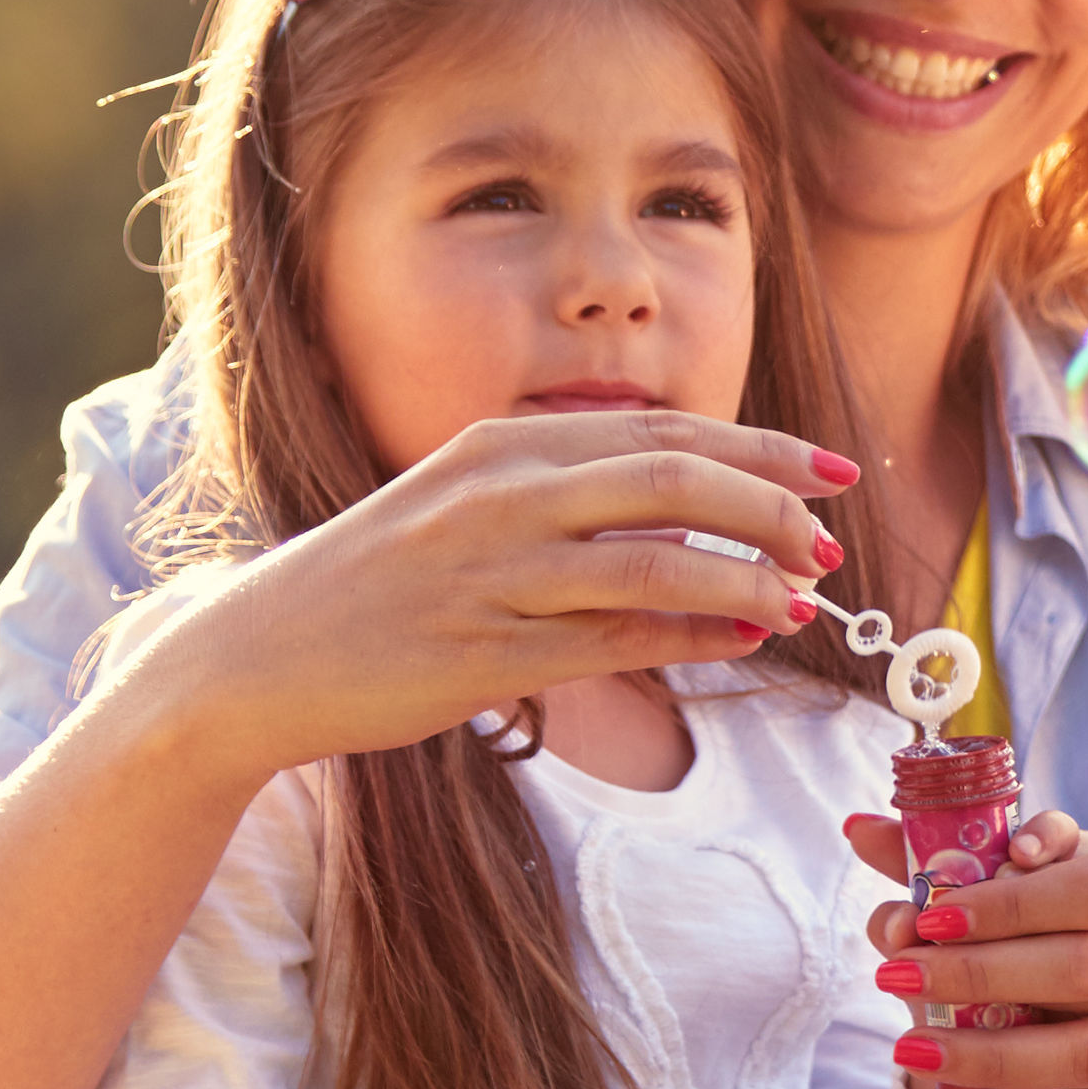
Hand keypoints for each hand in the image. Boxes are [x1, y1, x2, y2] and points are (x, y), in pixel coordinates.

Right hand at [121, 406, 861, 786]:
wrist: (255, 657)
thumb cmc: (377, 584)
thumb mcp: (468, 510)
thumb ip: (570, 503)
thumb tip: (696, 520)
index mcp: (501, 447)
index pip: (660, 431)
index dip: (761, 449)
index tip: (832, 472)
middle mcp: (500, 495)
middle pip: (674, 479)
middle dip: (772, 507)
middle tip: (832, 540)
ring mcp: (491, 573)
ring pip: (656, 560)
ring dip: (747, 579)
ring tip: (804, 597)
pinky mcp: (484, 652)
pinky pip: (614, 640)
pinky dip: (691, 636)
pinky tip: (742, 639)